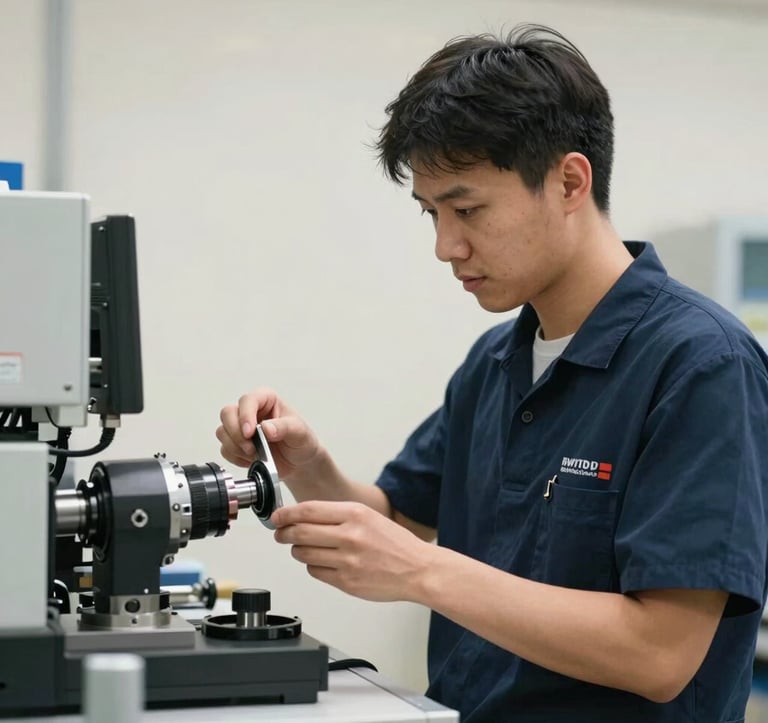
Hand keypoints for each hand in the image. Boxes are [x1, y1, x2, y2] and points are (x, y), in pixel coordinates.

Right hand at [216, 388, 320, 478]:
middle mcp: (251, 411)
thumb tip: (266, 428)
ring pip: (223, 432)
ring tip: (255, 455)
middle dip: (236, 433)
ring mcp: (241, 427)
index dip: (245, 415)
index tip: (250, 432)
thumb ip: (284, 427)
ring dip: (236, 447)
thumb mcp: (300, 432)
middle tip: (251, 448)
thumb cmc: (301, 441)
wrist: (299, 463)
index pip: (248, 400)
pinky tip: (252, 460)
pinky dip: (236, 458)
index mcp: (266, 400)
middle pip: (228, 414)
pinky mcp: (236, 444)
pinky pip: (225, 450)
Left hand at [271, 501, 434, 601]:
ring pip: (303, 554)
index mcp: (355, 514)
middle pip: (300, 532)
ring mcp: (347, 561)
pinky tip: (323, 562)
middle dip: (283, 533)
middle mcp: (350, 536)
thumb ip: (337, 515)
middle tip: (280, 533)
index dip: (286, 514)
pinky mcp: (346, 582)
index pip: (308, 510)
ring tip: (304, 548)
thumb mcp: (368, 516)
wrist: (418, 569)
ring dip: (297, 551)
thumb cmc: (395, 543)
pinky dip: (313, 566)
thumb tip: (303, 516)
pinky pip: (315, 572)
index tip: (277, 516)